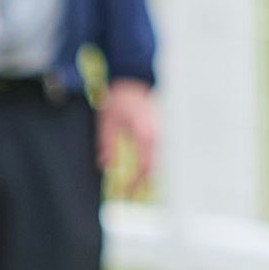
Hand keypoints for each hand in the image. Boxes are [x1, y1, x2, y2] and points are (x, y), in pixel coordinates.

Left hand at [98, 80, 157, 196]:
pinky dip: (154, 161)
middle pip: (158, 166)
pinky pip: (162, 151)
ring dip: (152, 172)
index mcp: (147, 134)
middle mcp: (159, 134)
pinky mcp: (163, 129)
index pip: (145, 166)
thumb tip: (105, 165)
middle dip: (146, 181)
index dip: (136, 182)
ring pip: (162, 160)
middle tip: (132, 191)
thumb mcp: (107, 121)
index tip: (127, 191)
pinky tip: (147, 167)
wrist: (132, 78)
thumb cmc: (118, 98)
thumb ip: (106, 144)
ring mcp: (164, 131)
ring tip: (138, 182)